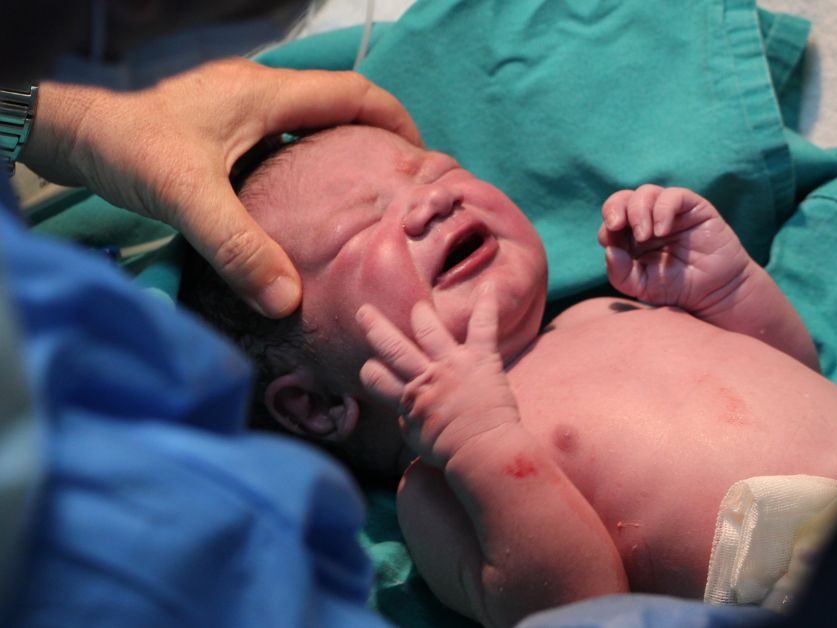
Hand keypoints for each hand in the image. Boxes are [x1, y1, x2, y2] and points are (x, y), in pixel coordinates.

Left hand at [21, 58, 422, 317]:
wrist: (72, 136)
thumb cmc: (128, 151)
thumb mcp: (187, 199)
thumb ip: (239, 248)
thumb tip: (288, 301)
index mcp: (265, 95)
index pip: (353, 92)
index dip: (396, 120)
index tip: (420, 159)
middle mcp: (259, 94)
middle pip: (340, 106)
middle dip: (377, 138)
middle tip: (398, 185)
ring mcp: (240, 109)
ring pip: (312, 123)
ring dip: (343, 151)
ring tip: (364, 197)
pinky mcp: (223, 129)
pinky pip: (286, 138)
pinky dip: (310, 163)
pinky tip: (307, 204)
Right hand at [356, 286, 519, 468]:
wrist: (483, 451)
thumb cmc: (451, 453)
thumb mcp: (417, 439)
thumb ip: (409, 419)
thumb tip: (405, 411)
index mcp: (407, 400)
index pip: (375, 377)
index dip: (371, 371)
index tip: (371, 366)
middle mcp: (425, 377)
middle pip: (392, 347)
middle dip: (376, 328)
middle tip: (364, 312)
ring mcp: (453, 365)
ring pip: (429, 330)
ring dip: (420, 315)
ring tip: (417, 307)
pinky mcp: (481, 359)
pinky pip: (482, 327)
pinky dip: (486, 305)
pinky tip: (487, 286)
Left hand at [598, 185, 751, 312]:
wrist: (716, 291)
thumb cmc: (678, 288)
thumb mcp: (642, 287)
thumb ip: (620, 273)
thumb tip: (608, 250)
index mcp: (631, 237)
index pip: (611, 221)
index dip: (608, 228)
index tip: (613, 245)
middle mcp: (648, 220)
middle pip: (623, 199)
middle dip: (614, 209)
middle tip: (617, 226)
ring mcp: (670, 212)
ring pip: (645, 193)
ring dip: (638, 210)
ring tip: (644, 235)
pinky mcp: (692, 207)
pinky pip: (673, 196)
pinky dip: (662, 209)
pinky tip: (662, 230)